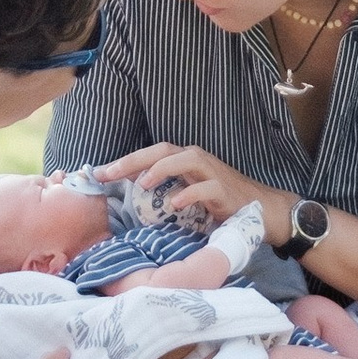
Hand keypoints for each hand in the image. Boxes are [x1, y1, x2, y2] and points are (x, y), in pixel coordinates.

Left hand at [97, 141, 274, 240]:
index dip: (125, 161)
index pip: (150, 154)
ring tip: (142, 183)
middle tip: (109, 173)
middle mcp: (195, 160)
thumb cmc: (218, 201)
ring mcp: (211, 172)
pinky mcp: (224, 190)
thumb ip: (163, 192)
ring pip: (185, 160)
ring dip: (161, 169)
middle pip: (162, 150)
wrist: (259, 208)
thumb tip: (128, 197)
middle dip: (134, 160)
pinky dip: (189, 193)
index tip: (99, 173)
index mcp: (183, 160)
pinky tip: (175, 203)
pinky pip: (205, 187)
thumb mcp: (186, 193)